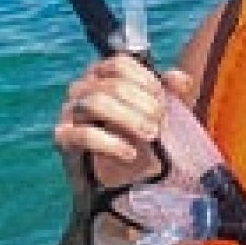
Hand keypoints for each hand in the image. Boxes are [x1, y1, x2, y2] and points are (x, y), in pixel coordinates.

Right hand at [53, 53, 180, 187]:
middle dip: (142, 103)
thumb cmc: (137, 138)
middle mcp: (82, 89)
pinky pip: (83, 134)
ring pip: (96, 103)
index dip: (144, 78)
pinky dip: (111, 143)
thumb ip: (170, 94)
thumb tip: (182, 80)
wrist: (116, 180)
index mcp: (102, 76)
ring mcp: (69, 112)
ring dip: (129, 119)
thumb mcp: (158, 113)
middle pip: (112, 85)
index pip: (119, 64)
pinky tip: (130, 154)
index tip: (162, 97)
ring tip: (152, 135)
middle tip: (161, 122)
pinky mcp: (63, 138)